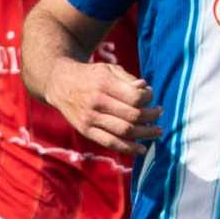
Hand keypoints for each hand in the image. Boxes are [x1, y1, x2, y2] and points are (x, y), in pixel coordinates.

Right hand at [44, 58, 159, 154]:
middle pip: (132, 116)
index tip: (151, 97)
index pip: (135, 97)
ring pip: (125, 131)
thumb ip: (128, 79)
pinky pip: (110, 143)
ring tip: (156, 131)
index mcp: (104, 83)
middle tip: (159, 113)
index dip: (148, 98)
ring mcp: (90, 118)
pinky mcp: (86, 131)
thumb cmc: (91, 75)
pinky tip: (141, 149)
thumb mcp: (108, 69)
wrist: (60, 84)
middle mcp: (96, 102)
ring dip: (145, 133)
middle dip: (151, 116)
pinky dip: (128, 148)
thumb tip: (146, 89)